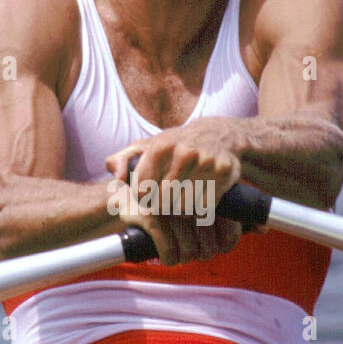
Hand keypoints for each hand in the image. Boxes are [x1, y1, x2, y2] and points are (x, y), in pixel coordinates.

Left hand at [105, 124, 243, 266]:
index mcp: (162, 146)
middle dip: (161, 205)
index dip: (142, 197)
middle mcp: (184, 153)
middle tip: (165, 200)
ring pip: (183, 208)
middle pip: (163, 202)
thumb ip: (123, 159)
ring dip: (181, 208)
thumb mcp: (147, 145)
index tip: (147, 195)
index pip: (142, 190)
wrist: (218, 135)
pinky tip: (198, 197)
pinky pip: (204, 207)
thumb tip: (118, 177)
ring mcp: (206, 163)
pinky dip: (199, 208)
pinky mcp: (224, 175)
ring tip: (182, 196)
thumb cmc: (176, 146)